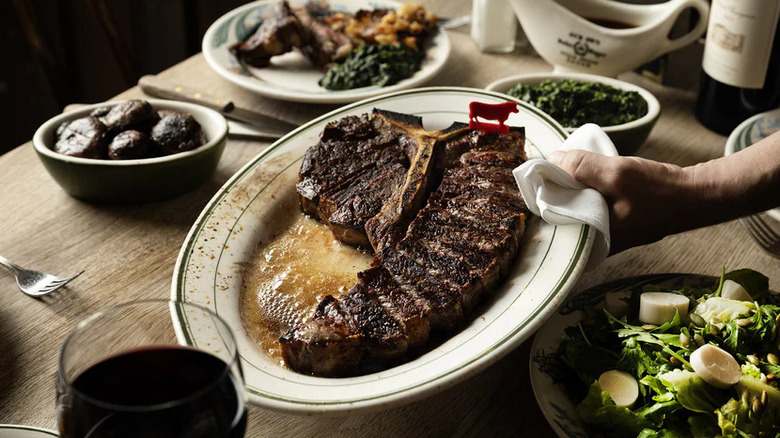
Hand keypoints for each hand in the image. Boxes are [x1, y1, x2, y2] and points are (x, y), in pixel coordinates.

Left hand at [549, 149, 692, 253]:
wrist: (697, 195)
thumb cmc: (660, 191)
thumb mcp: (618, 174)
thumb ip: (583, 168)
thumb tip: (553, 159)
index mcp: (594, 240)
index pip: (555, 221)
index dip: (546, 196)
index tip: (542, 175)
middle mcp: (598, 244)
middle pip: (564, 215)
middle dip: (558, 192)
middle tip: (555, 169)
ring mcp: (608, 235)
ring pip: (578, 209)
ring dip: (574, 190)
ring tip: (570, 170)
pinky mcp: (616, 224)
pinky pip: (592, 207)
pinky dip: (588, 192)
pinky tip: (588, 178)